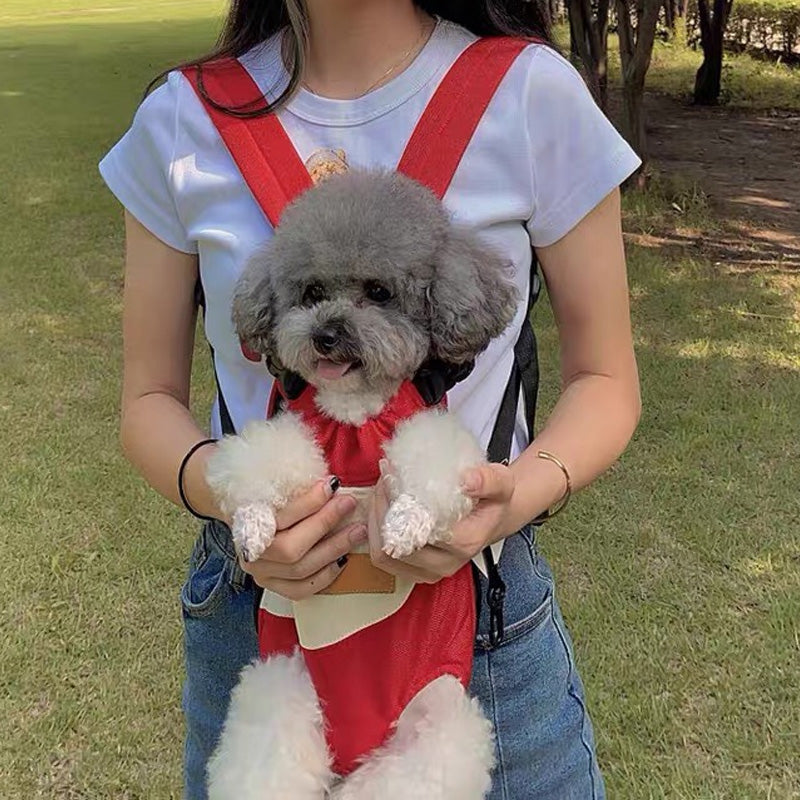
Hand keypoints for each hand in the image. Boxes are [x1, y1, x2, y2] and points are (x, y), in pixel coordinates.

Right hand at [239, 479, 366, 599]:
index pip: (279, 517)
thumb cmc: (268, 505)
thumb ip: (296, 491)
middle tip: (349, 504)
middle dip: (325, 523)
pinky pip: (301, 589)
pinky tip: (343, 559)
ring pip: (300, 569)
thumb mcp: (274, 493)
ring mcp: (262, 575)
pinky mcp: (274, 588)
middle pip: (290, 548)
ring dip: (334, 548)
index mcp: (245, 525)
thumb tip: (330, 484)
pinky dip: (325, 575)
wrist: (252, 527)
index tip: (332, 485)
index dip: (308, 502)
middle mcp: (251, 555)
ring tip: (357, 530)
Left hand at [367, 463, 515, 583]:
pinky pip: (385, 560)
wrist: (493, 519)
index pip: (421, 529)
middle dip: (382, 509)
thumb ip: (488, 480)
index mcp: (465, 542)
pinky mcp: (418, 573)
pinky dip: (376, 535)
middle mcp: (447, 563)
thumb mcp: (501, 483)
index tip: (392, 475)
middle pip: (398, 545)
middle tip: (383, 481)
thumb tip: (467, 481)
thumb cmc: (493, 500)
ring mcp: (431, 572)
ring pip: (385, 556)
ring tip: (379, 493)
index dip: (399, 501)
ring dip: (375, 523)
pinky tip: (380, 510)